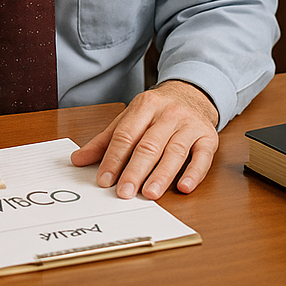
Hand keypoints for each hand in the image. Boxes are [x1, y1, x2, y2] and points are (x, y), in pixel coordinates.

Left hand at [70, 80, 219, 199]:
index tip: (104, 180)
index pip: (126, 135)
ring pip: (175, 152)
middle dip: (135, 171)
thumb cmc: (158, 110)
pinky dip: (195, 173)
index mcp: (146, 106)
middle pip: (150, 145)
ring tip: (149, 193)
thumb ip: (106, 140)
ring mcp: (190, 125)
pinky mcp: (208, 136)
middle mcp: (169, 114)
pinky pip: (203, 156)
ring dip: (162, 175)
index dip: (114, 158)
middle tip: (124, 192)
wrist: (193, 92)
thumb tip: (78, 160)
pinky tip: (184, 186)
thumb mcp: (130, 118)